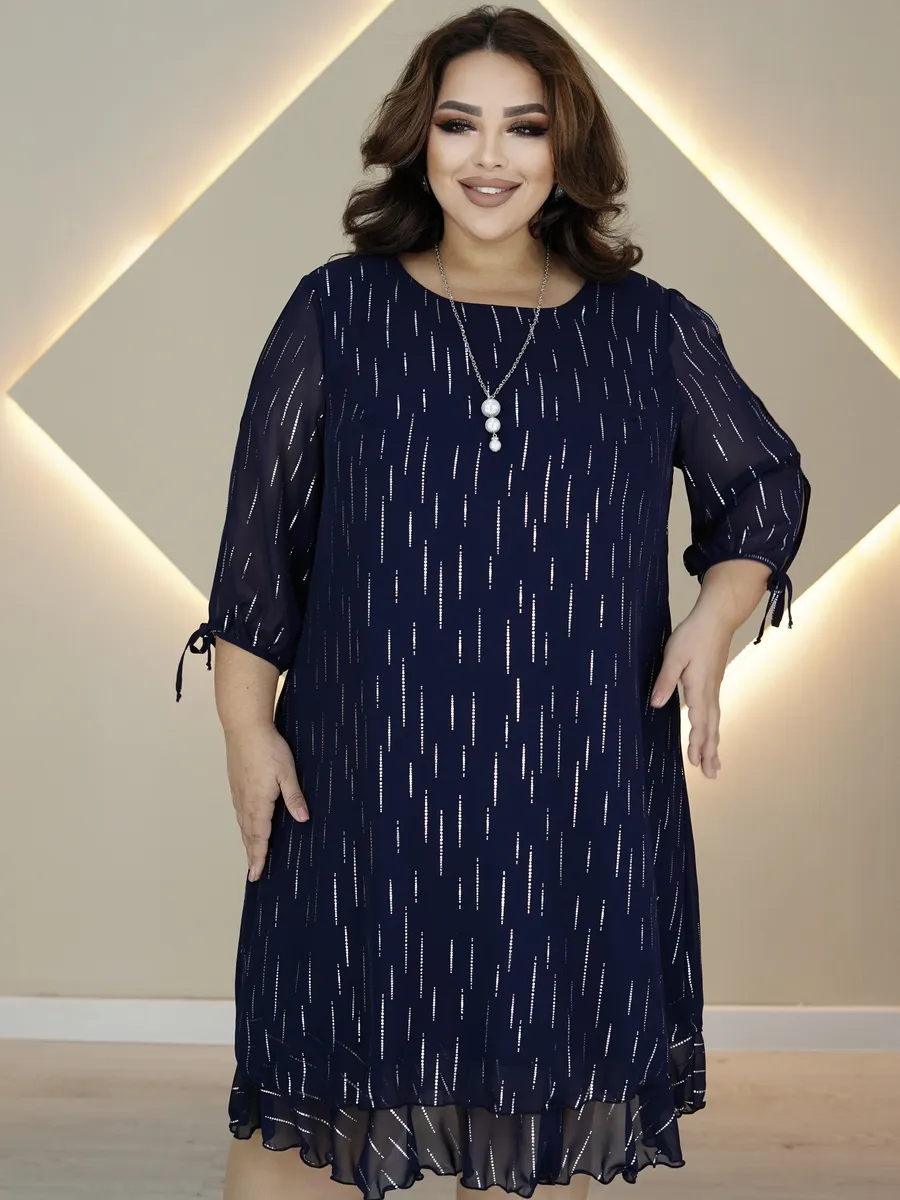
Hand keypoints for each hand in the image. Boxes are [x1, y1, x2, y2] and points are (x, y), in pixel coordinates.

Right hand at [223, 723, 309, 880]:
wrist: (245, 728)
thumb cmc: (268, 748)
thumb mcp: (287, 772)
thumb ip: (294, 796)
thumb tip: (303, 820)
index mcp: (259, 802)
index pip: (259, 836)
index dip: (259, 856)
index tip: (257, 874)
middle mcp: (245, 801)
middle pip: (248, 834)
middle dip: (252, 854)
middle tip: (253, 874)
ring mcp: (239, 793)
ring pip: (243, 823)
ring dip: (247, 841)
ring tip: (251, 855)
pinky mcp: (236, 784)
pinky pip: (240, 811)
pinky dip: (243, 825)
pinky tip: (246, 825)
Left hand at [649, 608, 733, 778]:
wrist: (717, 618)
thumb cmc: (693, 635)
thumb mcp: (674, 656)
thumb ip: (665, 681)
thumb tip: (656, 704)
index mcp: (699, 688)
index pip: (699, 721)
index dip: (697, 742)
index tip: (695, 761)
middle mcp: (710, 692)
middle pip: (712, 727)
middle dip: (710, 752)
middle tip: (711, 775)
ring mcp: (714, 687)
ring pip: (715, 721)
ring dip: (714, 743)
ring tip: (715, 764)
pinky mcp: (714, 682)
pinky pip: (715, 712)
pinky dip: (713, 728)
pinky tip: (711, 733)